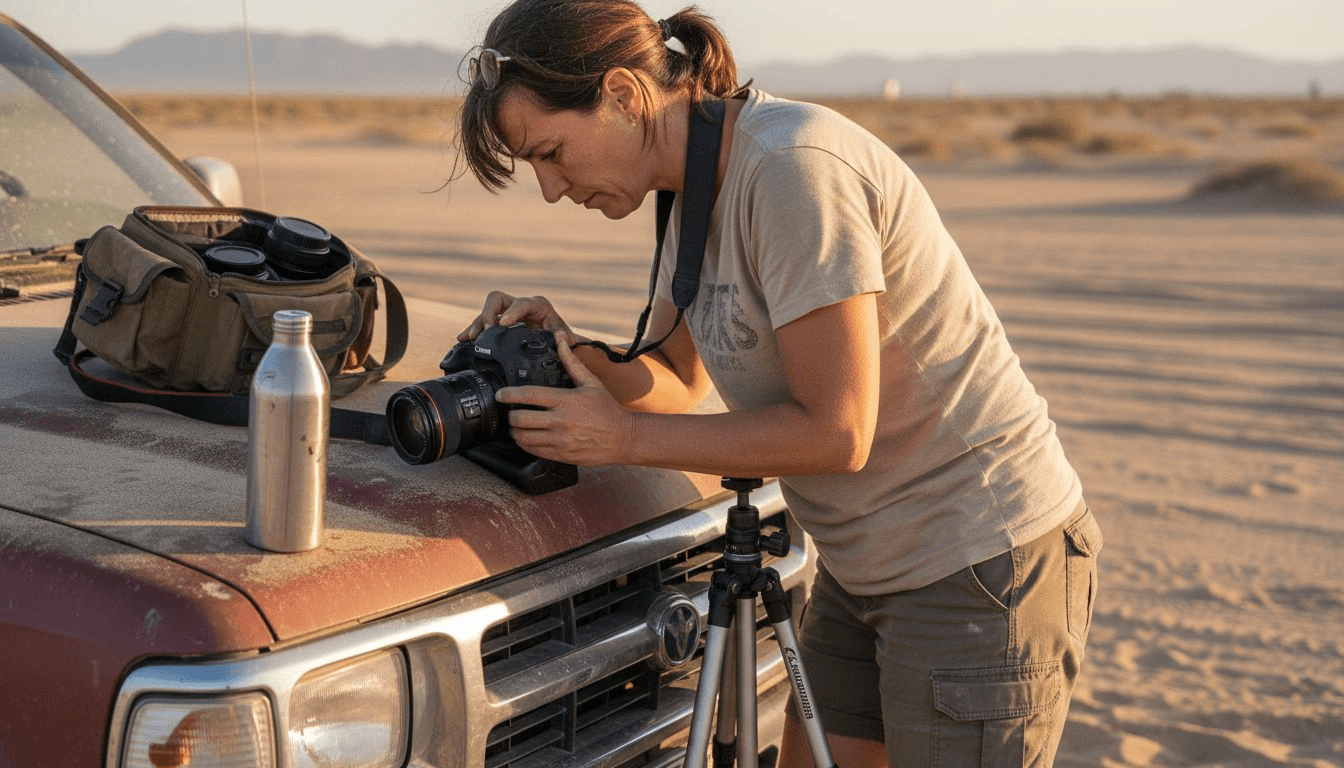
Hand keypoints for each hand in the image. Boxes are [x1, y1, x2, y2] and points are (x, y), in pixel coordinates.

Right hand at [457, 291, 578, 346]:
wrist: (555, 342)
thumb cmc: (560, 337)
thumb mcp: (565, 337)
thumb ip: (565, 338)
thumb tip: (562, 338)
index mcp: (536, 305)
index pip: (522, 303)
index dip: (512, 312)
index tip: (503, 324)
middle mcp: (518, 306)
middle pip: (497, 299)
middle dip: (489, 313)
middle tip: (488, 331)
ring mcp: (506, 313)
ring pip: (486, 312)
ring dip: (477, 324)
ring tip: (469, 337)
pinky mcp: (498, 323)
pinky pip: (482, 324)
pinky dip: (472, 330)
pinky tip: (462, 339)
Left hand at [497, 341, 636, 466]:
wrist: (624, 437)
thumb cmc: (607, 409)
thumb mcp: (591, 382)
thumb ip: (571, 363)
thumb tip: (561, 340)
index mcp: (566, 400)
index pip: (529, 395)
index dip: (509, 394)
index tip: (501, 394)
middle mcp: (561, 421)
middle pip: (520, 419)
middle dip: (510, 415)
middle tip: (510, 412)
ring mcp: (560, 440)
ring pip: (523, 437)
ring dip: (515, 431)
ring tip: (516, 426)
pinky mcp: (561, 455)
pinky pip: (533, 451)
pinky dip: (525, 444)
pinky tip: (527, 438)